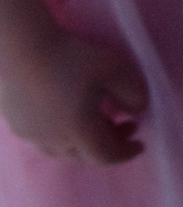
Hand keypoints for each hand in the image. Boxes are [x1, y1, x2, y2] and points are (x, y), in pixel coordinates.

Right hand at [0, 25, 146, 165]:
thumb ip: (134, 93)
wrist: (20, 49)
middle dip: (110, 146)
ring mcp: (31, 135)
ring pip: (63, 151)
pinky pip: (45, 141)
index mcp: (79, 132)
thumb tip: (137, 110)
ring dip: (86, 143)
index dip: (125, 153)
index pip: (105, 156)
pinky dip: (65, 136)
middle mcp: (53, 141)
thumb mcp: (116, 70)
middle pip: (84, 157)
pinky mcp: (17, 125)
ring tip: (101, 122)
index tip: (140, 144)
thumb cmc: (71, 58)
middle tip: (127, 126)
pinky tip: (69, 116)